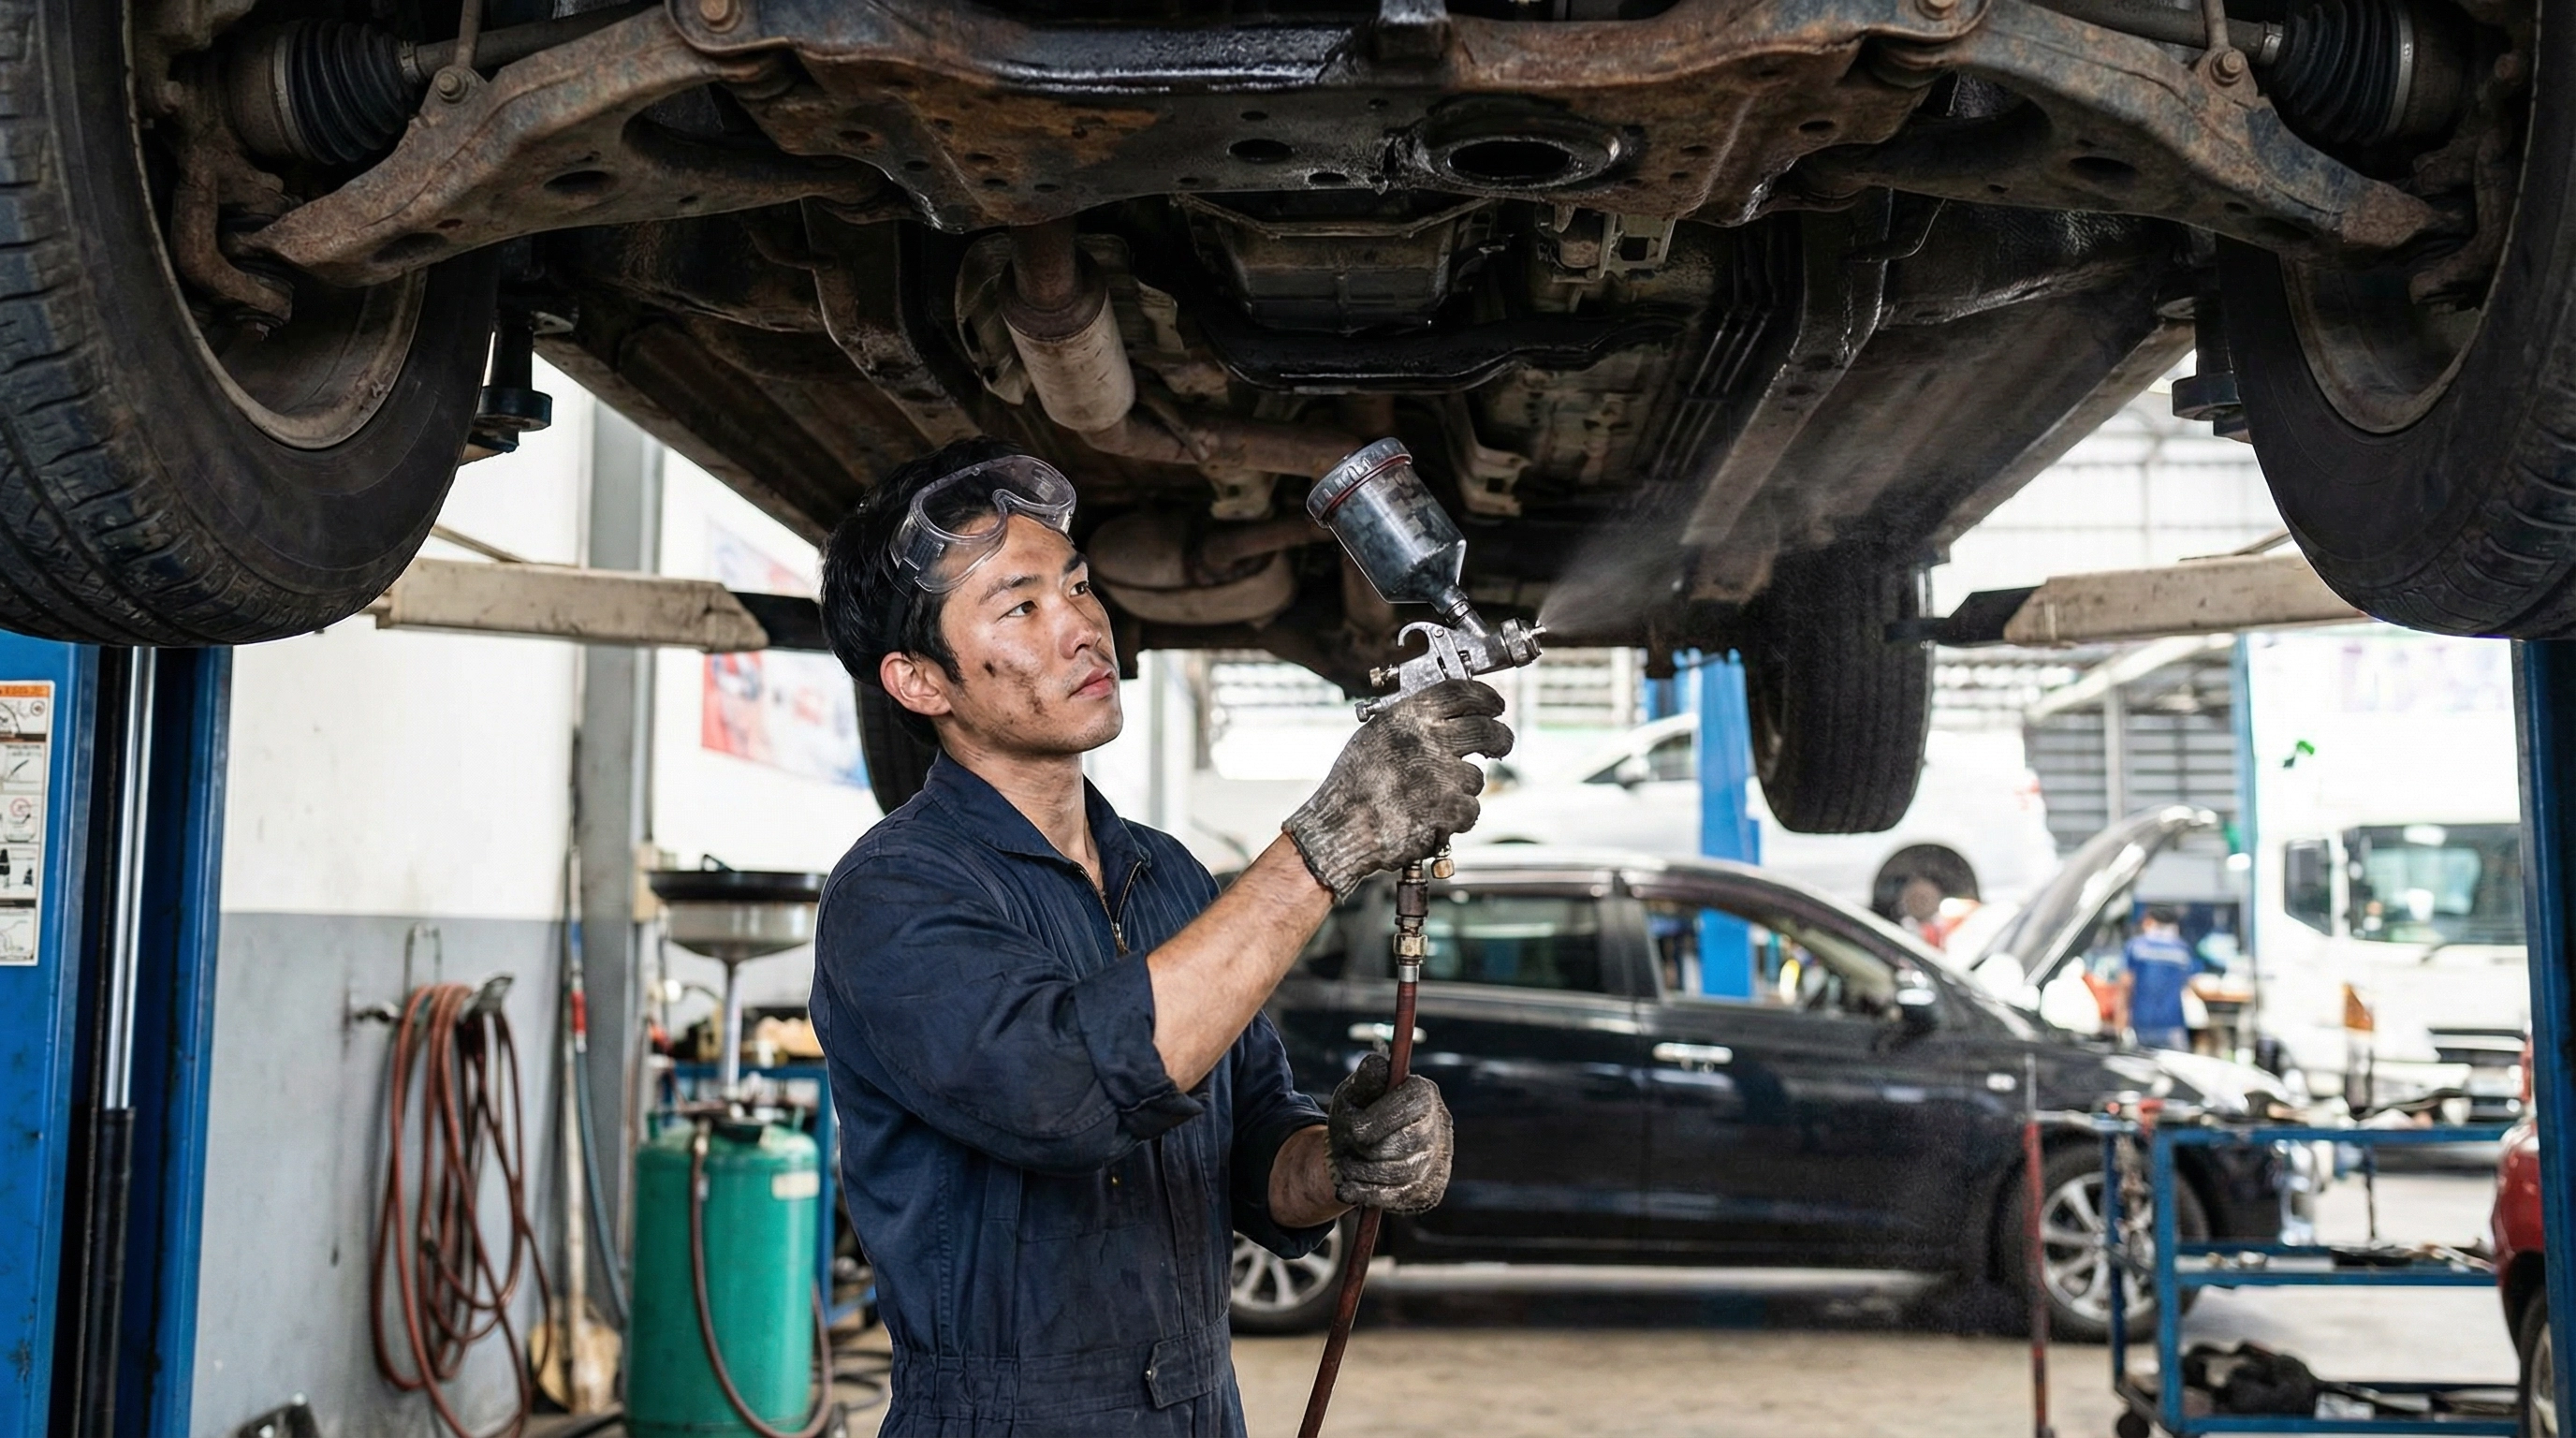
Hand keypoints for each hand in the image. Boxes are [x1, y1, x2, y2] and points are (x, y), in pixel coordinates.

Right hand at [1282, 678, 1511, 899]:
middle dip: (1500, 738)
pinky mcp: (1450, 808)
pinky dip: (1457, 817)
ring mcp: (1442, 775)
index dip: (1485, 697)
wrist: (1341, 828)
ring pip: (1476, 777)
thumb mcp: (1374, 737)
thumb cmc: (1352, 787)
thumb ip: (1409, 724)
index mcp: (1407, 717)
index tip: (1495, 706)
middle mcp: (1428, 740)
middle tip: (1501, 743)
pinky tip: (1432, 818)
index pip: (1460, 693)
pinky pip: (1471, 809)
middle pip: (1485, 730)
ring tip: (1431, 799)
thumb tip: (1444, 717)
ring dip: (1463, 788)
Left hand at [1326, 1052, 1452, 1214]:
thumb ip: (1365, 1079)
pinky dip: (1370, 1194)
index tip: (1354, 1130)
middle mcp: (1440, 1124)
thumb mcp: (1354, 1093)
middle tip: (1348, 1149)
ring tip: (1347, 1165)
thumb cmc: (1357, 1114)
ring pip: (1403, 1174)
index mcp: (1424, 1092)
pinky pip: (1401, 1198)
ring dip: (1365, 1173)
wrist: (1358, 1152)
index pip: (1413, 1105)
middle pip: (1409, 1143)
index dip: (1381, 1120)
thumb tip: (1378, 1065)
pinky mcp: (1432, 1188)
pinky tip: (1350, 1188)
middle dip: (1369, 1150)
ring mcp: (1441, 1158)